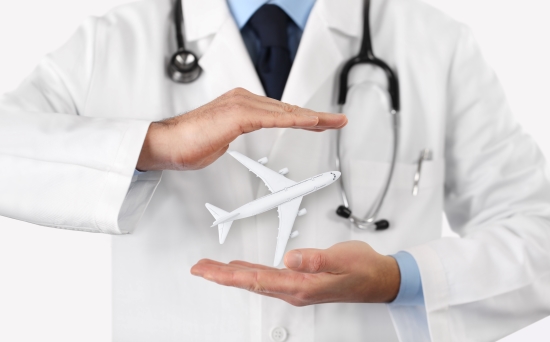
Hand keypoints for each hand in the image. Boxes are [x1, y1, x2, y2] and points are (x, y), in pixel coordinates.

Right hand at [137, 88, 347, 170]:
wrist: (165, 145)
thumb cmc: (188, 144)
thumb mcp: (220, 140)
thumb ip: (233, 134)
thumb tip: (237, 136)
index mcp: (240, 105)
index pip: (278, 111)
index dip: (302, 117)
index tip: (320, 122)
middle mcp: (243, 100)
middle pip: (287, 108)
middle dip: (315, 116)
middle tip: (336, 121)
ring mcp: (241, 104)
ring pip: (285, 110)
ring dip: (312, 117)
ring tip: (332, 122)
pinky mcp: (238, 114)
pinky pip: (274, 118)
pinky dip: (296, 119)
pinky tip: (312, 122)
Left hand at [190, 241, 400, 305]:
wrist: (379, 279)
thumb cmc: (364, 271)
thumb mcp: (343, 261)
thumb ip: (316, 260)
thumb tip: (290, 259)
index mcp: (301, 286)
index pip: (257, 281)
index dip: (229, 276)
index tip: (208, 272)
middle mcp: (294, 289)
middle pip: (249, 283)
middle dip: (221, 276)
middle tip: (199, 269)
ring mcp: (296, 286)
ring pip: (256, 280)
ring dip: (231, 275)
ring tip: (211, 269)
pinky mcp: (300, 280)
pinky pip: (267, 277)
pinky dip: (249, 272)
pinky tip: (241, 268)